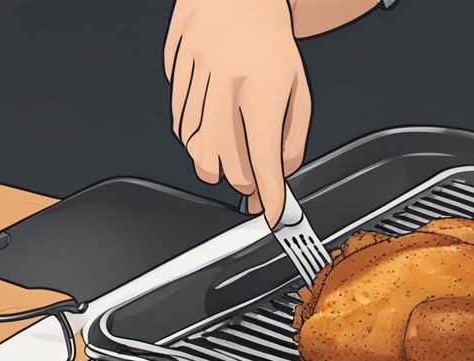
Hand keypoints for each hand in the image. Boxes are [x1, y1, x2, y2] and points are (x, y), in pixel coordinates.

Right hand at [164, 0, 310, 227]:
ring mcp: (197, 69)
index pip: (264, 157)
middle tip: (247, 184)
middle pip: (221, 155)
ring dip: (208, 161)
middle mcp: (227, 80)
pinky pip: (175, 110)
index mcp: (263, 87)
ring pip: (192, 138)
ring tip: (222, 163)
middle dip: (236, 180)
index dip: (268, 193)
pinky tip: (201, 133)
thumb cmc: (270, 36)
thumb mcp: (298, 84)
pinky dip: (187, 132)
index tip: (271, 212)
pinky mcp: (176, 61)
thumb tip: (284, 168)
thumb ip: (293, 131)